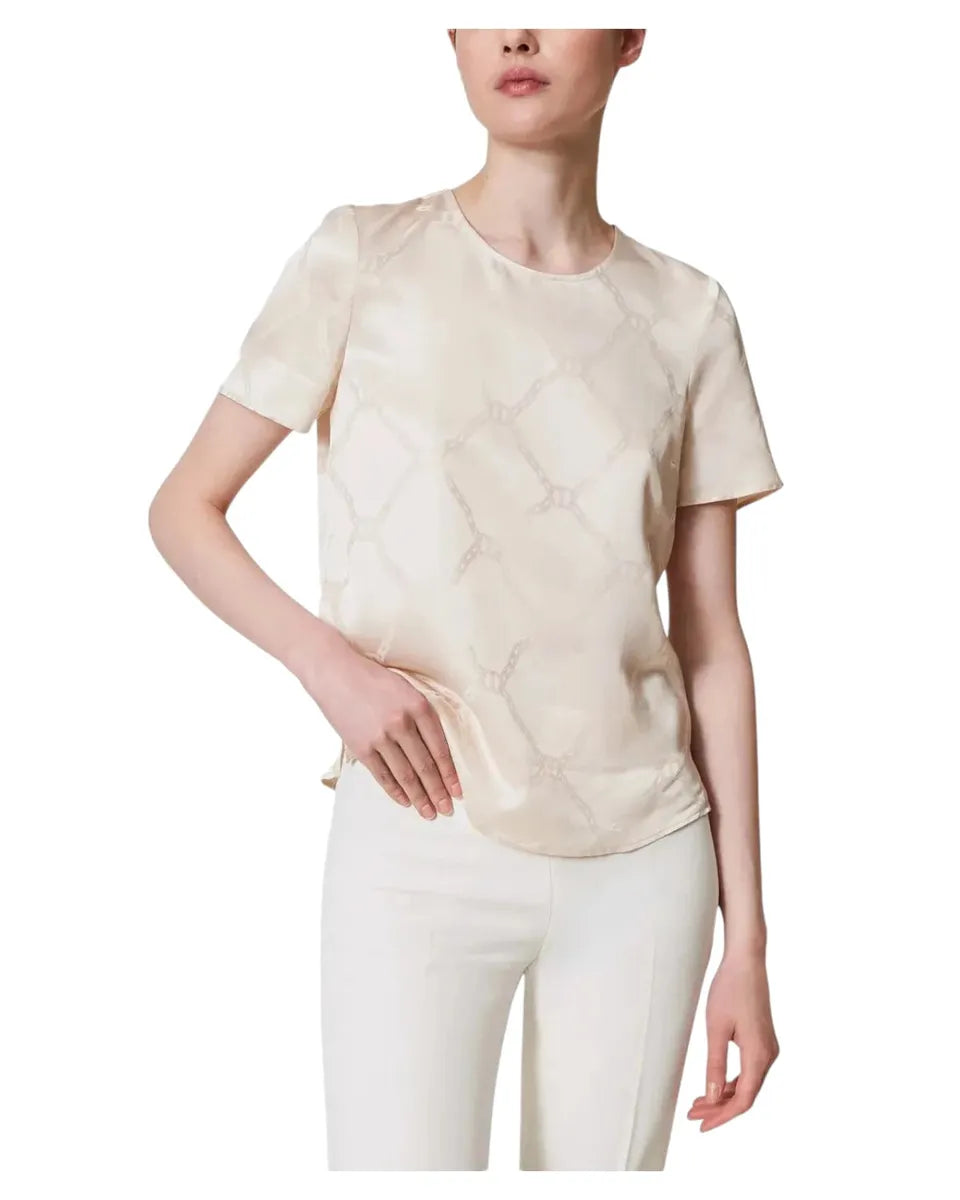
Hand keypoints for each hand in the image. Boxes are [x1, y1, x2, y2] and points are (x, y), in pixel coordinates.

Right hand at [299, 639, 461, 818]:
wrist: (335, 672)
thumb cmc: (373, 679)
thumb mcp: (407, 689)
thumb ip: (422, 716)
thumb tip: (436, 750)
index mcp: (419, 706)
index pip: (440, 749)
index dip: (450, 774)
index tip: (458, 793)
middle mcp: (402, 723)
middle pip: (425, 766)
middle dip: (438, 792)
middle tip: (447, 811)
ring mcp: (380, 737)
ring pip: (405, 775)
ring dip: (419, 798)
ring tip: (429, 813)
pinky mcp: (361, 747)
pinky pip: (382, 775)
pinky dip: (395, 791)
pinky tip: (406, 802)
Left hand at [687, 949, 779, 1131]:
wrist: (746, 960)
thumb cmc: (729, 989)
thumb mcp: (716, 1028)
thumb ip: (715, 1064)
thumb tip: (712, 1098)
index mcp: (759, 1055)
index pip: (743, 1100)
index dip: (722, 1116)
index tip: (701, 1126)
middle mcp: (768, 1055)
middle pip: (745, 1094)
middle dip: (719, 1108)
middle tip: (692, 1115)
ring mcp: (768, 1048)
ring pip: (747, 1083)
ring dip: (723, 1095)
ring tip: (697, 1103)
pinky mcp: (762, 1040)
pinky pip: (748, 1070)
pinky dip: (730, 1081)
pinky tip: (713, 1084)